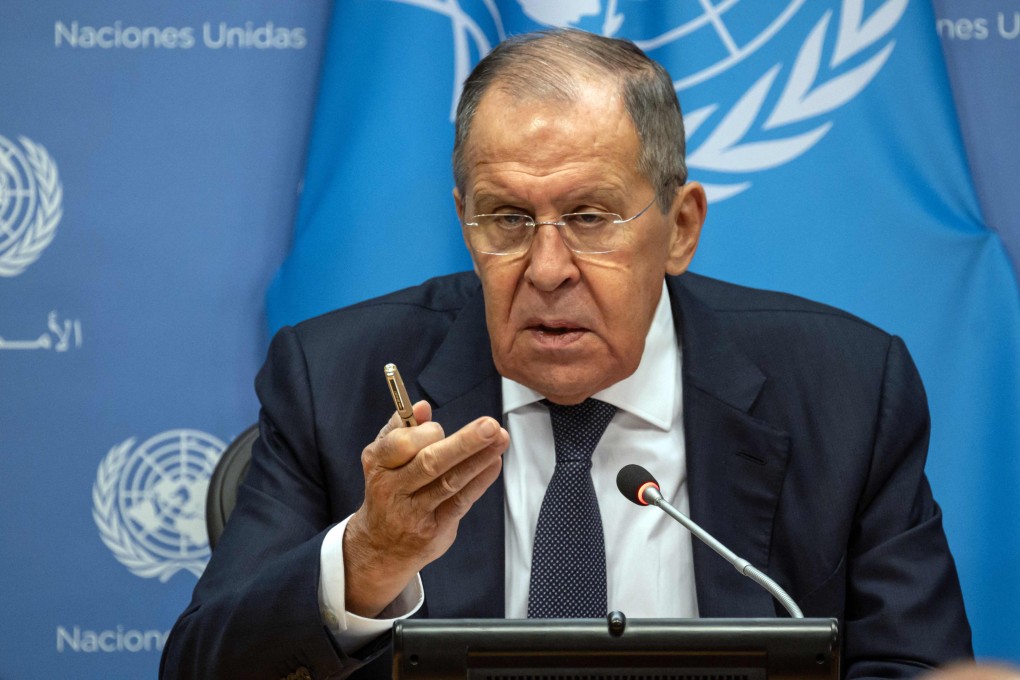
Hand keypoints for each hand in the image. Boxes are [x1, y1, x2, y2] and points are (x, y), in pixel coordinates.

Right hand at [343, 400, 508, 616]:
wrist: (380, 547)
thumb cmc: (389, 489)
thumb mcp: (384, 458)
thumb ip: (402, 428)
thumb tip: (422, 406)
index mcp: (378, 463)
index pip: (401, 444)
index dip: (424, 433)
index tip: (440, 428)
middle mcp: (392, 488)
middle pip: (430, 462)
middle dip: (463, 442)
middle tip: (490, 426)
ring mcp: (413, 512)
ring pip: (449, 481)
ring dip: (478, 458)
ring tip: (501, 438)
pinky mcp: (434, 529)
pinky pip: (461, 501)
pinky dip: (480, 480)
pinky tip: (494, 462)